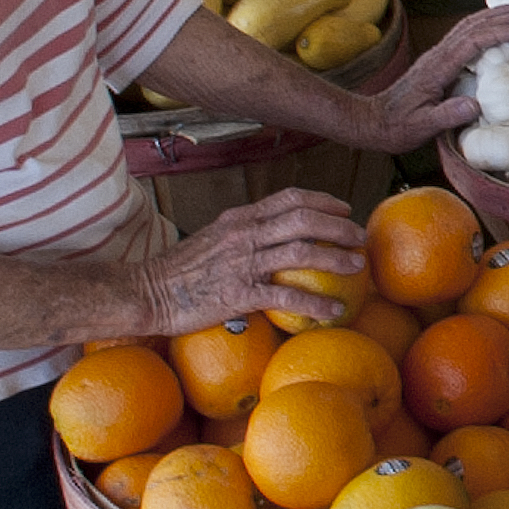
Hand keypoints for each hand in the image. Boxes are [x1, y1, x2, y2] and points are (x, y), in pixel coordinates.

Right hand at [135, 189, 368, 335]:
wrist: (147, 292)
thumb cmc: (180, 270)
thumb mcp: (214, 238)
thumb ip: (245, 233)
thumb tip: (275, 236)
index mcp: (240, 218)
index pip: (290, 198)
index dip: (324, 201)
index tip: (345, 209)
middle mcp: (244, 234)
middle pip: (304, 219)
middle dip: (339, 226)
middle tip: (360, 238)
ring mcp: (242, 263)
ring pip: (302, 251)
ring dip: (337, 258)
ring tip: (358, 266)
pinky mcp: (238, 294)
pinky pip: (286, 296)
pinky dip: (317, 303)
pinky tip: (335, 310)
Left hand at [331, 0, 508, 150]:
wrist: (372, 121)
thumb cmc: (397, 127)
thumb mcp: (422, 127)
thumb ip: (447, 115)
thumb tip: (475, 105)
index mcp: (438, 68)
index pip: (474, 42)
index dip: (500, 32)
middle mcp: (438, 55)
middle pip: (474, 26)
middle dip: (505, 16)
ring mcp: (437, 55)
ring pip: (468, 26)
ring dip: (495, 15)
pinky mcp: (437, 60)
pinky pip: (463, 34)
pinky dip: (483, 24)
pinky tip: (493, 24)